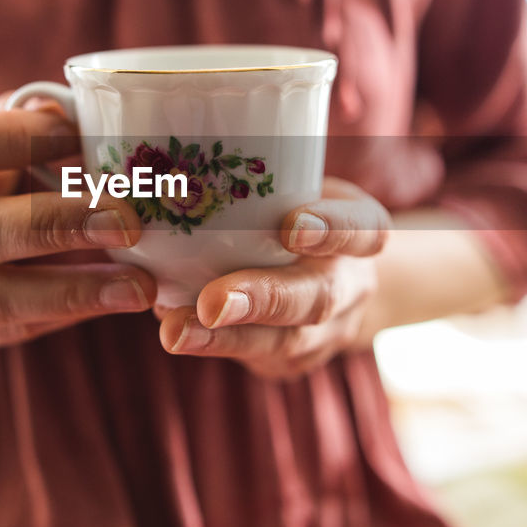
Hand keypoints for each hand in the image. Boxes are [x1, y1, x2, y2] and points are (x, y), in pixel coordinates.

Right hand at [0, 96, 155, 353]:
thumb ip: (21, 122)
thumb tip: (83, 111)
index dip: (11, 138)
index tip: (78, 132)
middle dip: (56, 225)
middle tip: (128, 220)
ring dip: (74, 290)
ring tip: (141, 285)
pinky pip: (12, 331)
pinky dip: (68, 314)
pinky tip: (115, 299)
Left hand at [156, 179, 390, 378]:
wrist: (334, 273)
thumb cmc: (297, 207)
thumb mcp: (298, 181)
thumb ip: (254, 177)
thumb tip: (162, 167)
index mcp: (363, 229)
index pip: (363, 228)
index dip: (333, 229)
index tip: (292, 227)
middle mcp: (352, 283)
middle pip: (319, 297)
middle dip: (264, 299)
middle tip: (212, 302)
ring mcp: (329, 330)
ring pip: (286, 341)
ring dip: (227, 338)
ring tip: (177, 330)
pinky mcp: (296, 359)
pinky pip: (260, 358)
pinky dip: (216, 346)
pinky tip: (180, 335)